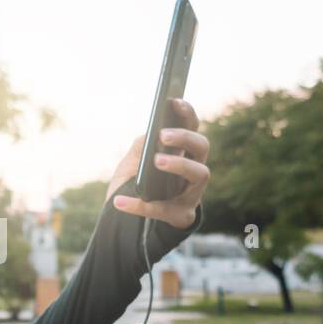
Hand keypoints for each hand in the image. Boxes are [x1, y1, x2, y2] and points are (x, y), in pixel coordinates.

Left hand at [105, 98, 209, 229]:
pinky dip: (140, 206)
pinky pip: (165, 209)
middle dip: (185, 137)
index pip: (192, 127)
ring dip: (179, 164)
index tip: (173, 101)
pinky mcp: (182, 215)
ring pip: (200, 174)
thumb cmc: (136, 185)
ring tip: (156, 161)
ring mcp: (191, 193)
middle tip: (163, 135)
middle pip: (202, 146)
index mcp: (182, 152)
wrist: (130, 222)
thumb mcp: (132, 163)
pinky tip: (120, 202)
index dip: (187, 113)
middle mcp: (193, 170)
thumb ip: (141, 147)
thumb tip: (151, 136)